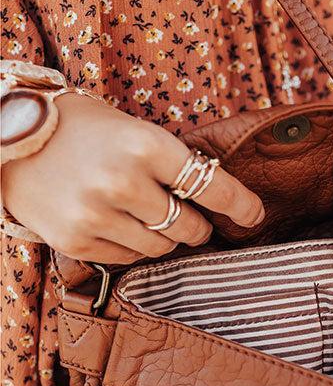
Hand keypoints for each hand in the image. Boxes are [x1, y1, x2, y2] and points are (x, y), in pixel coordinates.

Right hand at [1, 92, 263, 262]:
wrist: (7, 137)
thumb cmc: (78, 127)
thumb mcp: (130, 128)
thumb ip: (170, 163)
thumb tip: (216, 199)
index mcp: (145, 145)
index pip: (210, 185)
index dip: (240, 204)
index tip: (254, 215)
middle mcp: (123, 182)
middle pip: (189, 227)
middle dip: (198, 226)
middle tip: (192, 218)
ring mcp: (98, 215)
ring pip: (161, 248)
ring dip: (165, 239)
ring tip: (148, 218)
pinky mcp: (77, 240)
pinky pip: (128, 258)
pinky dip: (132, 247)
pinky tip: (118, 225)